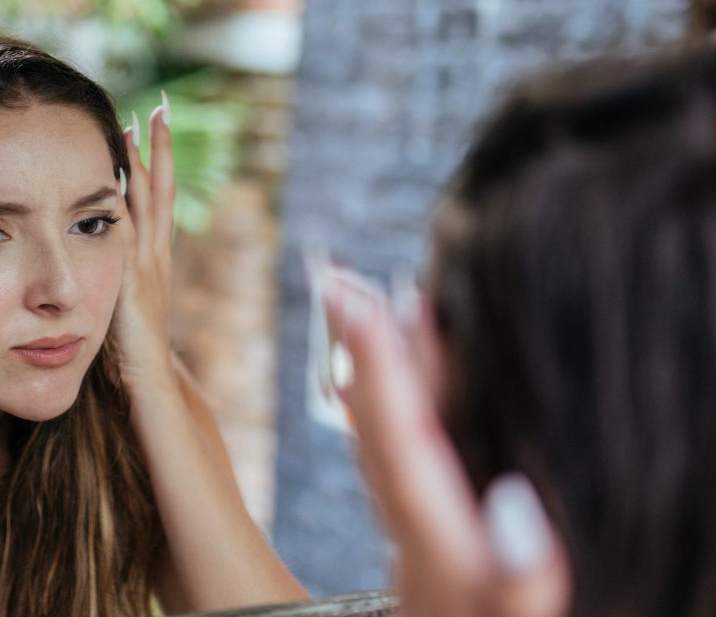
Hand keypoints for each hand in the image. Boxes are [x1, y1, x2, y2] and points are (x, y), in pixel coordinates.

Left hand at [113, 94, 175, 389]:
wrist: (150, 386)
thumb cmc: (131, 357)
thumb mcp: (121, 309)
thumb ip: (114, 285)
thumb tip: (88, 271)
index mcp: (152, 260)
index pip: (154, 201)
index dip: (151, 165)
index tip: (144, 128)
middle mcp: (156, 254)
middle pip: (159, 189)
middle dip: (157, 148)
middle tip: (156, 107)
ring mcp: (149, 264)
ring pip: (148, 201)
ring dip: (143, 161)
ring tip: (139, 122)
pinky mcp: (134, 278)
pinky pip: (129, 229)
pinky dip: (124, 201)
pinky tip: (114, 175)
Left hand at [321, 268, 570, 616]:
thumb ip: (521, 578)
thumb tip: (516, 503)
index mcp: (429, 534)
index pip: (399, 434)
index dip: (381, 365)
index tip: (358, 302)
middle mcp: (406, 520)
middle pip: (376, 421)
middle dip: (361, 349)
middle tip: (339, 281)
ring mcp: (407, 525)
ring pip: (378, 432)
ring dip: (372, 370)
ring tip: (364, 310)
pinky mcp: (420, 535)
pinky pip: (393, 451)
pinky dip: (388, 406)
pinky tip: (386, 385)